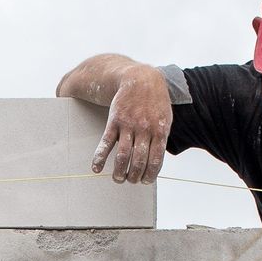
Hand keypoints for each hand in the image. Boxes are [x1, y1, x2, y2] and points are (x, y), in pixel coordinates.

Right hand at [92, 69, 170, 183]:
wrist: (141, 79)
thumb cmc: (155, 101)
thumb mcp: (165, 118)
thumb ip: (161, 138)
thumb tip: (156, 161)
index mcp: (159, 131)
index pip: (155, 160)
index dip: (149, 174)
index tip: (145, 181)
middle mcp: (144, 130)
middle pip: (139, 161)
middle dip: (134, 176)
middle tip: (130, 181)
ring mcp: (129, 125)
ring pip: (123, 155)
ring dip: (119, 171)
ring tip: (118, 179)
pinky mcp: (115, 121)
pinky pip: (106, 142)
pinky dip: (100, 157)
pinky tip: (96, 167)